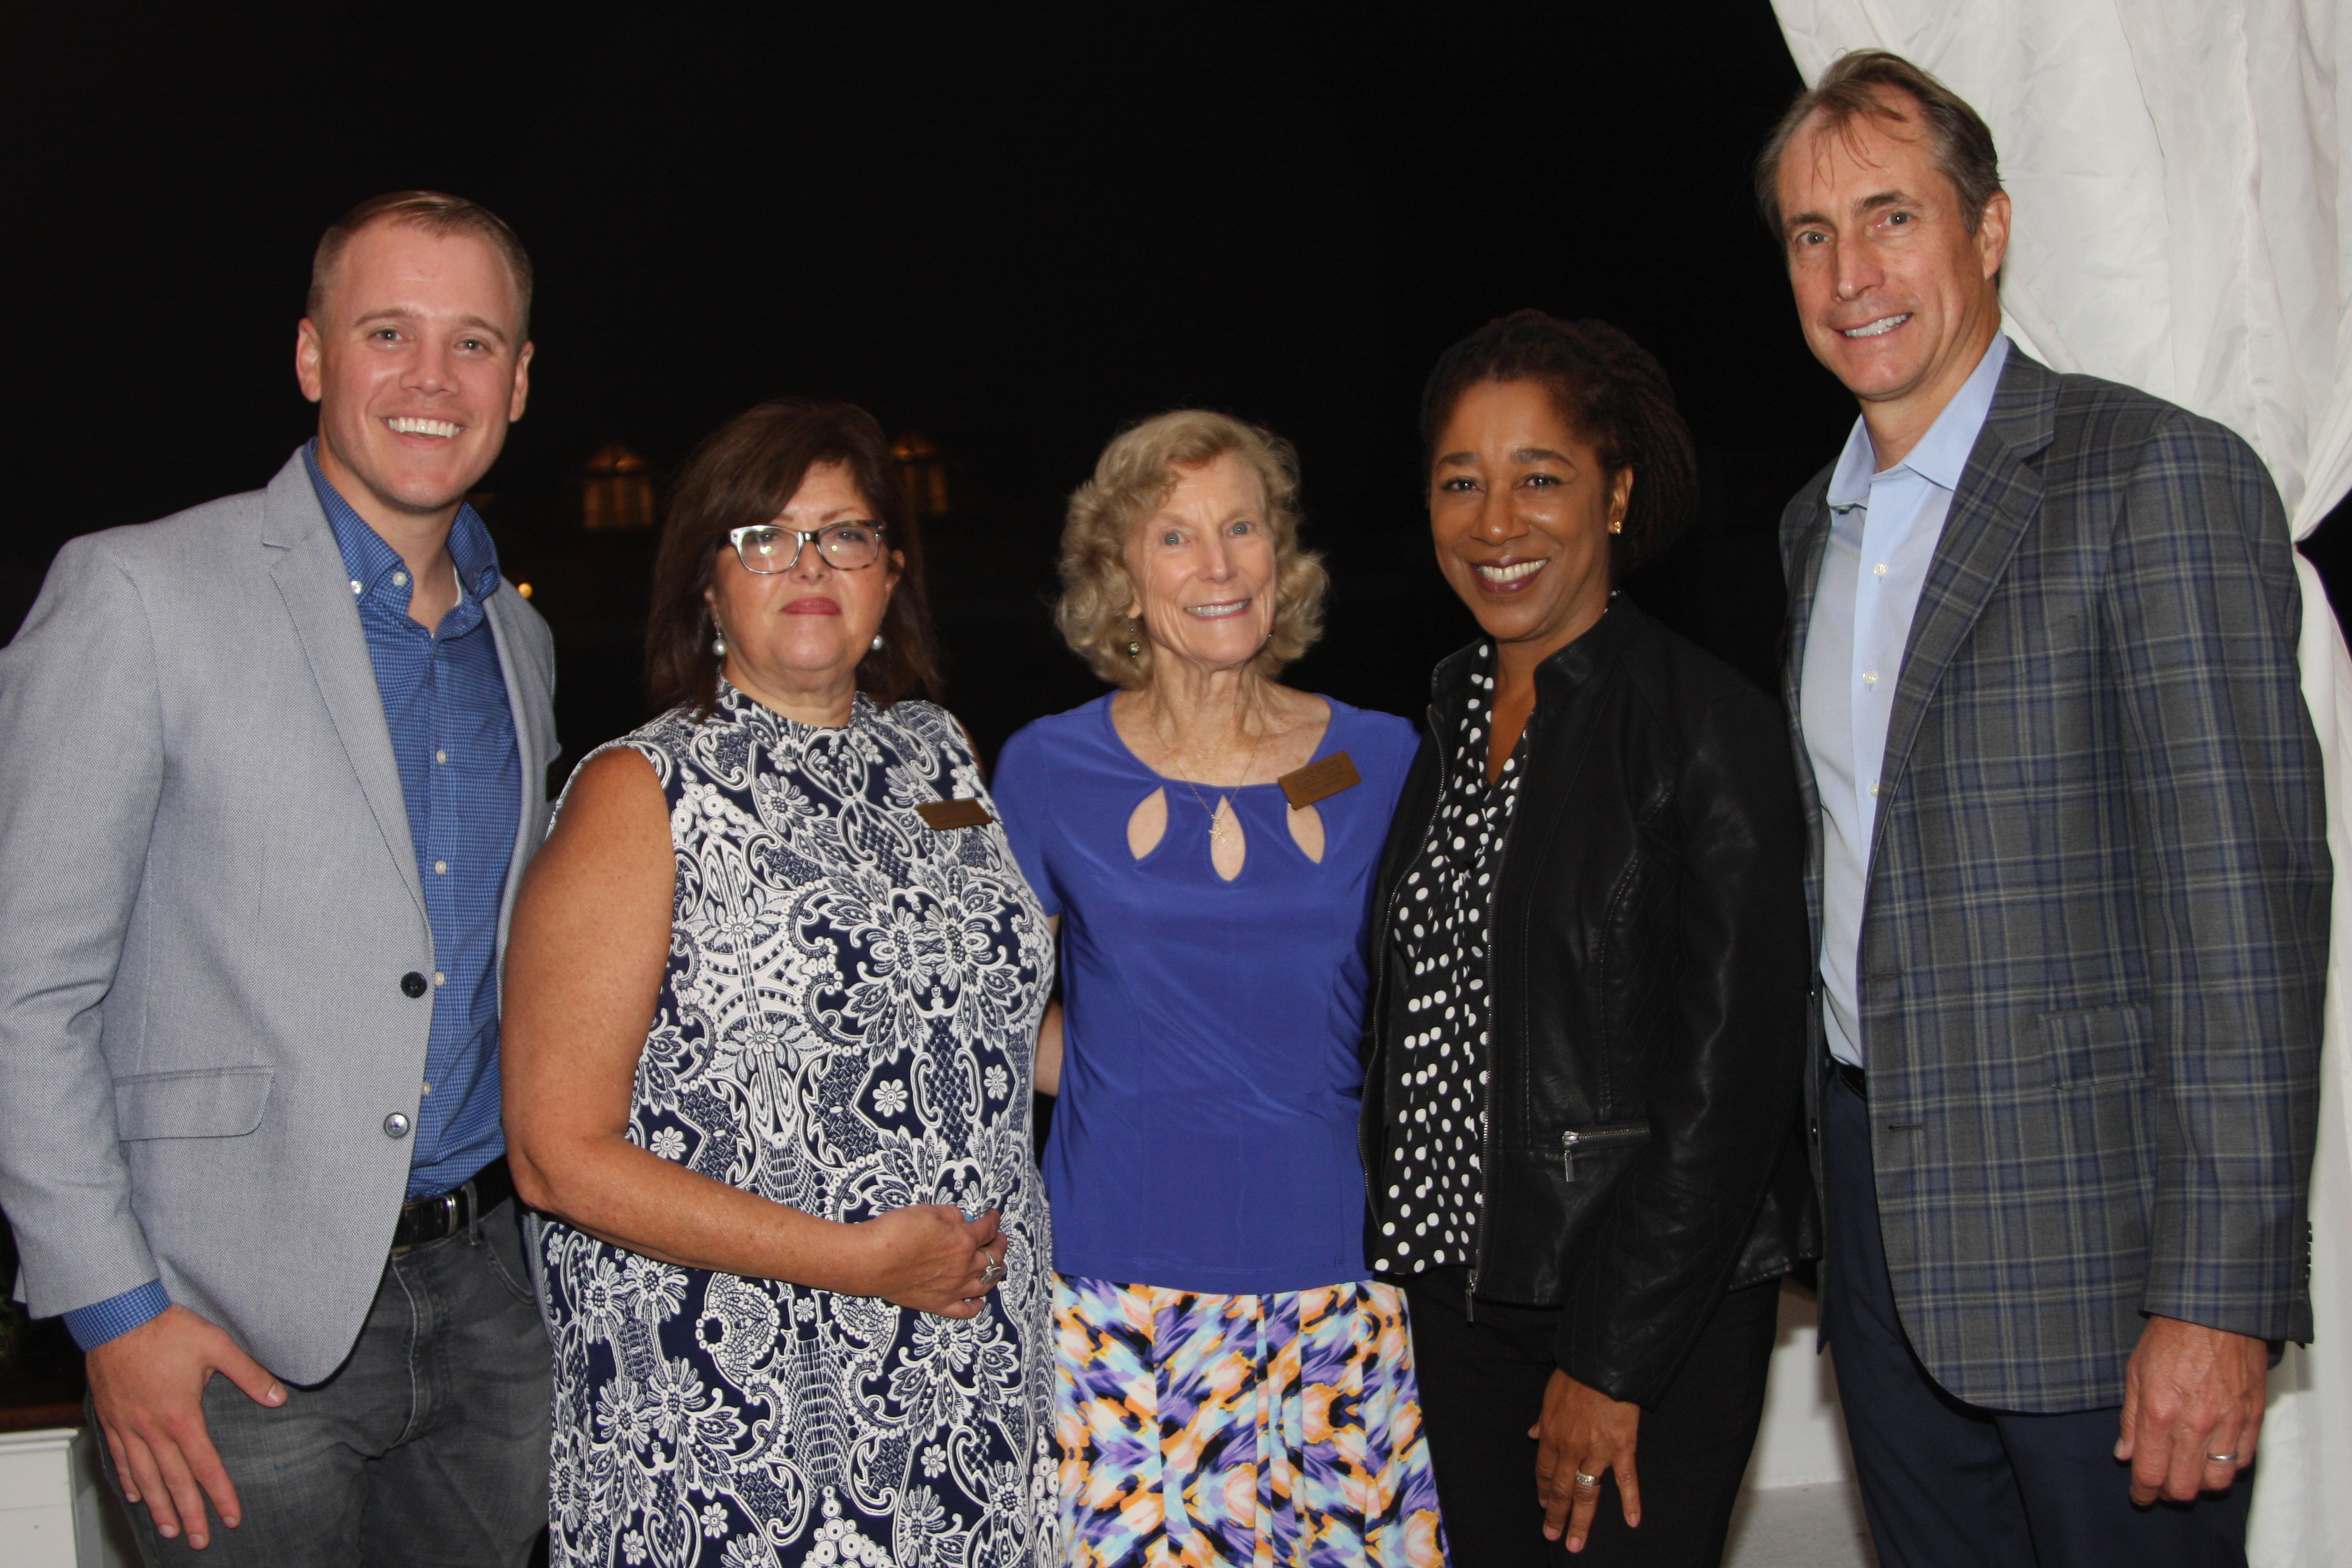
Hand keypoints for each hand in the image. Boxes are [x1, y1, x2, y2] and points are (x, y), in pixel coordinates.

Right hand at [86, 1305, 285, 1549]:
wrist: (117, 1317)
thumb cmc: (167, 1329)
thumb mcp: (218, 1346)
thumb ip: (250, 1374)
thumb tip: (279, 1397)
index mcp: (182, 1417)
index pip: (206, 1466)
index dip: (220, 1495)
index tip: (232, 1517)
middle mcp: (153, 1430)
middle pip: (174, 1482)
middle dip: (190, 1514)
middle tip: (200, 1541)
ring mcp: (129, 1427)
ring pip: (145, 1478)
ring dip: (158, 1507)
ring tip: (170, 1529)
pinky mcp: (112, 1419)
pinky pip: (120, 1459)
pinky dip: (129, 1480)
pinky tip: (137, 1495)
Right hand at [855, 1205, 1006, 1317]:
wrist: (872, 1260)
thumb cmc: (896, 1232)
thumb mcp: (928, 1211)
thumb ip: (951, 1215)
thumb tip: (961, 1220)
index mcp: (964, 1240)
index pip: (988, 1228)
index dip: (993, 1220)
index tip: (993, 1216)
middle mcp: (964, 1266)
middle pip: (994, 1256)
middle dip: (1000, 1245)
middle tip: (999, 1239)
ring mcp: (953, 1288)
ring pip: (986, 1283)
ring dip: (996, 1273)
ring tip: (997, 1266)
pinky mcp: (938, 1304)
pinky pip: (965, 1310)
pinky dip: (975, 1306)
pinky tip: (979, 1301)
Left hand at [1531, 1368, 1640, 1551]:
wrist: (1602, 1363)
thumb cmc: (1575, 1374)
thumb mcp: (1549, 1395)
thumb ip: (1542, 1418)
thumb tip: (1532, 1433)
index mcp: (1551, 1435)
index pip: (1543, 1471)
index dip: (1543, 1491)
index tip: (1543, 1507)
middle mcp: (1570, 1448)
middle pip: (1561, 1489)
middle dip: (1556, 1516)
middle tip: (1552, 1536)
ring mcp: (1597, 1451)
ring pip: (1587, 1493)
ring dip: (1581, 1521)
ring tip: (1576, 1543)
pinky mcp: (1622, 1448)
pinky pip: (1626, 1479)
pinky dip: (1630, 1501)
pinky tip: (1631, 1521)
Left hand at [2115, 1315, 2266, 1503]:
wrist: (2213, 1311)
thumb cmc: (2170, 1337)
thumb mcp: (2134, 1372)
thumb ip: (2130, 1419)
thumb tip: (2125, 1455)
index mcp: (2161, 1413)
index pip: (2151, 1473)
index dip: (2143, 1492)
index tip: (2141, 1496)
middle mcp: (2196, 1425)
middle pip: (2186, 1486)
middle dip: (2171, 1493)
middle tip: (2163, 1486)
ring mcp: (2229, 1423)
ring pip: (2218, 1481)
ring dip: (2201, 1484)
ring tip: (2190, 1473)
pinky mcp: (2253, 1417)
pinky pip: (2244, 1460)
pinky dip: (2228, 1467)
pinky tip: (2215, 1458)